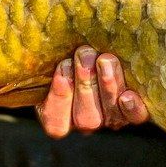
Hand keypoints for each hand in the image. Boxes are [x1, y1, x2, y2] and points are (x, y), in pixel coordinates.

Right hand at [35, 46, 149, 136]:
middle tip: (84, 53)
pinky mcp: (133, 110)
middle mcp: (87, 122)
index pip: (56, 124)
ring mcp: (112, 118)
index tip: (63, 66)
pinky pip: (135, 117)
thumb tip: (29, 43)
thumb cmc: (71, 48)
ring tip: (104, 59)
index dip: (59, 99)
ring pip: (109, 115)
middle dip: (85, 83)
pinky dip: (132, 108)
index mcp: (60, 115)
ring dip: (106, 86)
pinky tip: (128, 96)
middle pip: (85, 118)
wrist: (103, 45)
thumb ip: (49, 58)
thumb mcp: (55, 55)